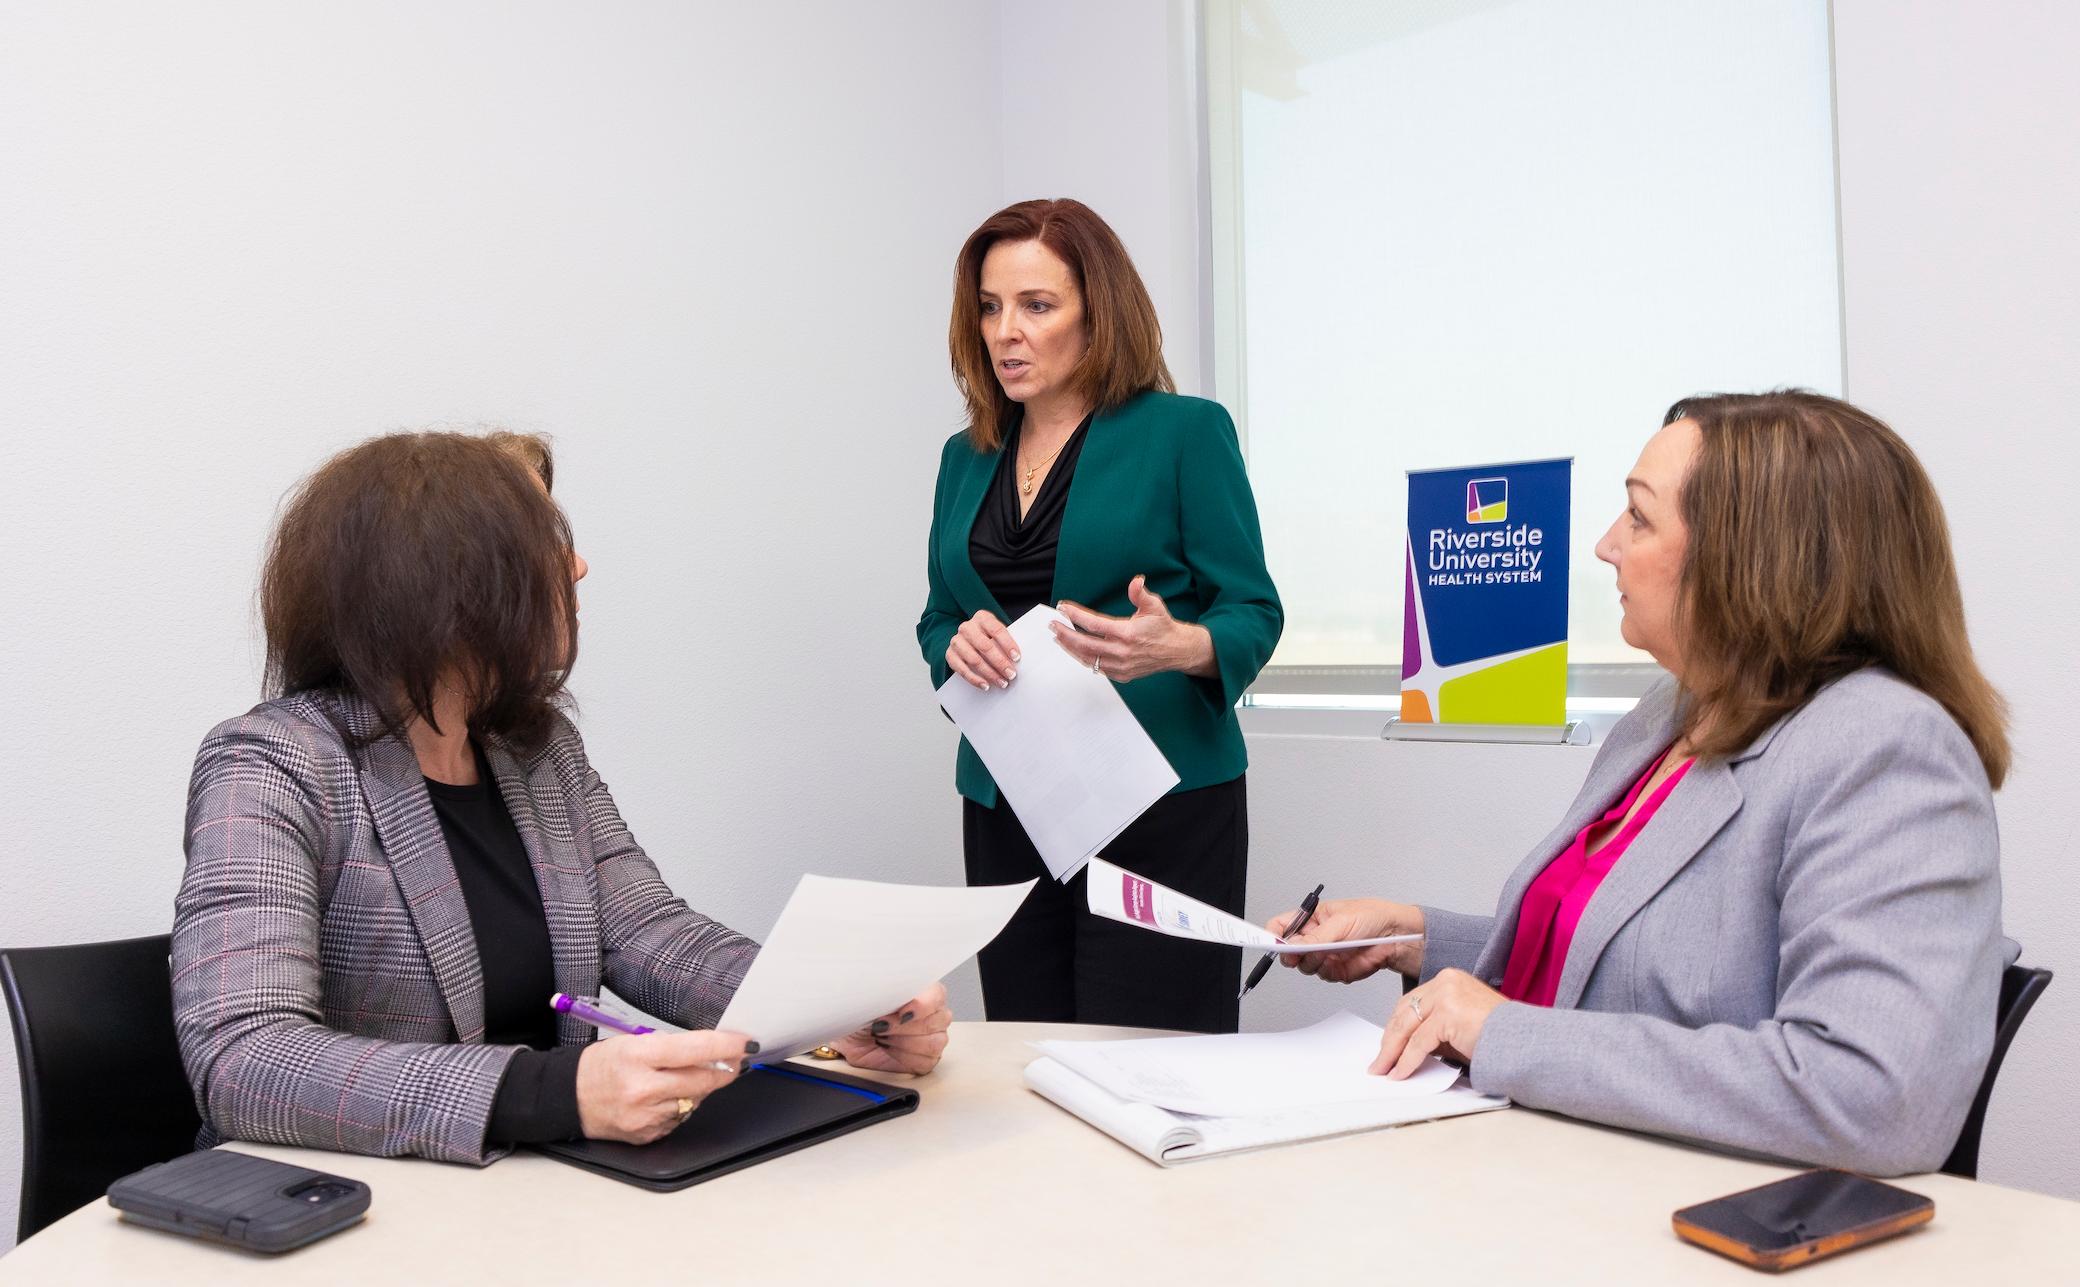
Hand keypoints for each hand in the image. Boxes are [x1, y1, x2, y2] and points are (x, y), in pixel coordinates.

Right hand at [575, 1029, 755, 1143]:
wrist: (569, 1098)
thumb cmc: (601, 1066)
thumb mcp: (632, 1042)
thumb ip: (671, 1047)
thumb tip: (712, 1049)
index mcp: (638, 1057)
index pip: (694, 1049)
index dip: (726, 1046)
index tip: (746, 1044)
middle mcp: (643, 1089)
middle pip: (703, 1079)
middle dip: (726, 1069)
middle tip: (736, 1060)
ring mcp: (645, 1116)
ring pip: (695, 1100)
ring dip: (699, 1088)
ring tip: (678, 1077)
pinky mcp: (647, 1135)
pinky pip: (680, 1118)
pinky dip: (681, 1105)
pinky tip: (665, 1097)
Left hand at [831, 982, 952, 1074]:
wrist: (848, 1036)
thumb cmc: (862, 1012)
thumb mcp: (870, 996)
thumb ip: (886, 991)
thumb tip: (891, 990)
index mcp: (924, 990)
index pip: (937, 995)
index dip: (921, 1005)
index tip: (901, 1012)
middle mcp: (933, 1013)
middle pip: (937, 1021)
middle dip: (904, 1026)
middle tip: (881, 1026)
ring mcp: (933, 1036)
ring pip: (933, 1043)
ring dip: (902, 1042)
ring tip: (882, 1037)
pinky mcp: (926, 1058)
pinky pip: (925, 1061)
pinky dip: (902, 1056)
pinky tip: (889, 1048)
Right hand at [947, 609, 1018, 690]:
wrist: (968, 641)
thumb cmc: (989, 638)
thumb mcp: (998, 634)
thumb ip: (1007, 641)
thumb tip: (1020, 656)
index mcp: (982, 618)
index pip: (996, 630)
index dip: (1008, 644)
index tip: (1017, 658)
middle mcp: (967, 628)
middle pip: (985, 646)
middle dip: (1000, 662)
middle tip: (1011, 674)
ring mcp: (957, 641)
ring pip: (974, 659)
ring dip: (989, 674)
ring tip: (1002, 683)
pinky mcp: (950, 654)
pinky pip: (962, 669)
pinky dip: (974, 679)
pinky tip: (985, 685)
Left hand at [1051, 575, 1214, 681]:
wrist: (1177, 650)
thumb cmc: (1163, 627)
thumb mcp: (1154, 606)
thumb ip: (1141, 594)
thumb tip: (1136, 581)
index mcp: (1127, 633)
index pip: (1093, 624)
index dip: (1075, 615)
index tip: (1063, 608)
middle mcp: (1122, 652)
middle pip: (1084, 644)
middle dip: (1065, 634)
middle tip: (1053, 625)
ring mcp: (1121, 666)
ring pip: (1088, 658)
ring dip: (1070, 648)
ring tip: (1059, 637)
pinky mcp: (1121, 674)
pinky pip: (1097, 668)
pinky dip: (1084, 658)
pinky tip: (1075, 650)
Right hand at [1268, 897, 1424, 981]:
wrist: (1397, 937)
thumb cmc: (1373, 917)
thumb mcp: (1340, 922)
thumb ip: (1314, 937)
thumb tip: (1291, 945)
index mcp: (1311, 919)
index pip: (1281, 926)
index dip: (1272, 935)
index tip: (1271, 943)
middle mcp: (1315, 938)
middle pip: (1289, 952)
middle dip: (1295, 954)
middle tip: (1303, 953)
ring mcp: (1325, 955)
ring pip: (1305, 967)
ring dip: (1316, 963)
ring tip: (1332, 953)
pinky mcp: (1337, 970)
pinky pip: (1324, 977)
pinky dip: (1331, 972)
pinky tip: (1343, 961)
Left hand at [1371, 969, 1506, 1076]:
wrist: (1524, 1041)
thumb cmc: (1499, 1036)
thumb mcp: (1458, 1028)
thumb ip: (1434, 1031)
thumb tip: (1406, 1049)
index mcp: (1448, 979)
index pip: (1411, 1003)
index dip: (1396, 1027)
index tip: (1387, 1046)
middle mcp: (1446, 982)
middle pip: (1405, 1013)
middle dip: (1389, 1041)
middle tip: (1379, 1062)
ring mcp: (1447, 995)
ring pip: (1407, 1028)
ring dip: (1392, 1053)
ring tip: (1384, 1070)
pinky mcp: (1448, 1014)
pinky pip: (1419, 1043)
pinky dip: (1407, 1061)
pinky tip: (1401, 1073)